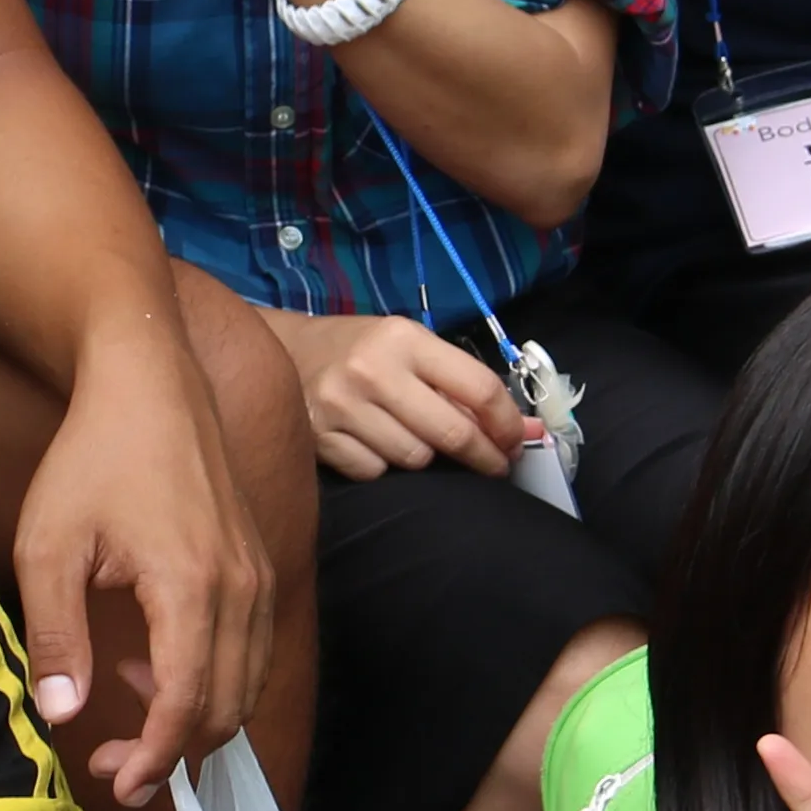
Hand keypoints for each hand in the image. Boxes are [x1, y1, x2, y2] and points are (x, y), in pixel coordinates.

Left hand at [7, 333, 270, 809]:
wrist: (149, 380)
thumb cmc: (93, 457)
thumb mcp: (49, 547)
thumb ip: (57, 637)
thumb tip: (63, 715)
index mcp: (191, 587)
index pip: (187, 705)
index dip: (155, 759)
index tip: (118, 783)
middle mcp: (240, 588)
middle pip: (227, 708)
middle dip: (174, 752)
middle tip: (114, 764)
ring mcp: (257, 575)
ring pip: (245, 684)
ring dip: (194, 717)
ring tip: (127, 706)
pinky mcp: (257, 565)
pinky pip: (249, 649)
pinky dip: (211, 678)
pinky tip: (153, 663)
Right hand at [270, 311, 522, 480]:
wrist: (284, 351)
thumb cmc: (361, 349)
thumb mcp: (409, 347)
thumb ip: (461, 384)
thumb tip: (526, 430)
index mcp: (404, 339)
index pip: (478, 388)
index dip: (507, 424)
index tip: (516, 443)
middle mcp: (373, 370)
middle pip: (451, 433)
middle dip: (483, 457)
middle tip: (493, 465)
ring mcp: (342, 406)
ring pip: (414, 459)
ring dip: (426, 458)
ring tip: (419, 441)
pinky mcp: (319, 438)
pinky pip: (375, 471)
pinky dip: (384, 466)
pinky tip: (377, 445)